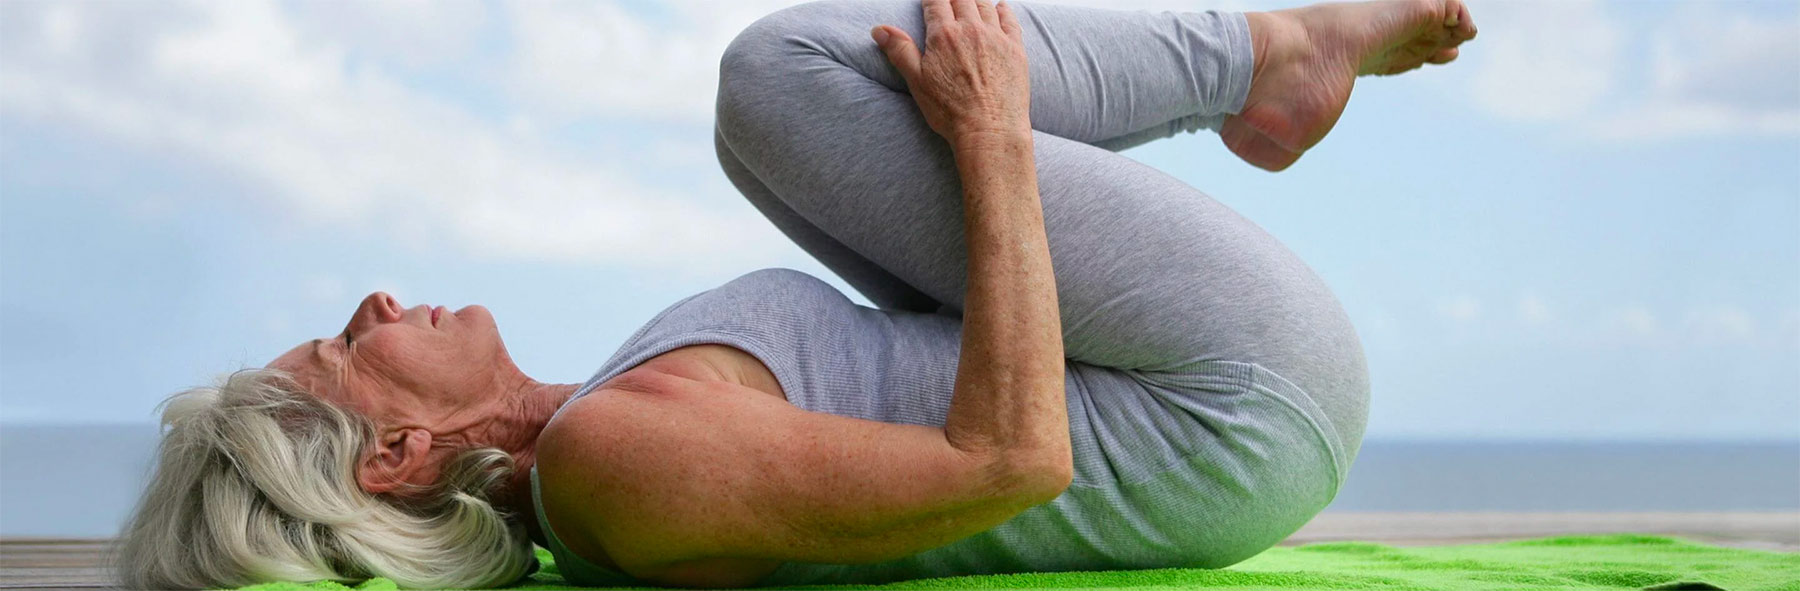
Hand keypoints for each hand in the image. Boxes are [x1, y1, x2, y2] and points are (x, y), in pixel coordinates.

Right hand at [872, 0, 1030, 142]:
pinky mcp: (1015, 49)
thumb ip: (899, 50)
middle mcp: (971, 29)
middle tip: (948, 1)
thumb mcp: (916, 81)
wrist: (989, 129)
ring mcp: (996, 37)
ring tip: (969, 2)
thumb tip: (878, 29)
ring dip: (975, 1)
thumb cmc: (950, 111)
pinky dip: (1003, 10)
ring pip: (984, 5)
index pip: (935, 3)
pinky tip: (1000, 7)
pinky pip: (1009, 19)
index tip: (928, 1)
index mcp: (944, 35)